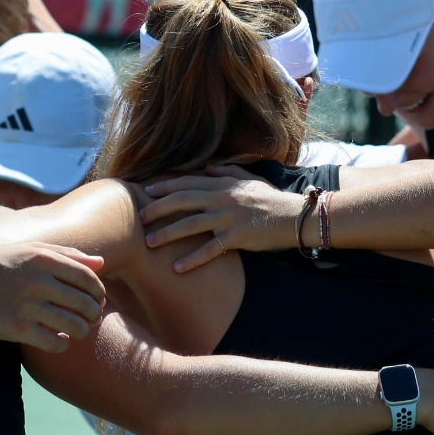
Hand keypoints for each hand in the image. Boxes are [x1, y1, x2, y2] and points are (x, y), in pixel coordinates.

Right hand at [0, 242, 106, 353]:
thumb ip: (68, 255)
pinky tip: (58, 339)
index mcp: (44, 259)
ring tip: (77, 330)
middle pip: (85, 304)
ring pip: (75, 326)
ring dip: (82, 331)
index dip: (99, 293)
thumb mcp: (32, 249)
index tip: (96, 300)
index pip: (89, 279)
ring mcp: (27, 306)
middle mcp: (38, 281)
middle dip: (94, 314)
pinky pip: (55, 343)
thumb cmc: (0, 263)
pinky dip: (62, 344)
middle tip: (89, 318)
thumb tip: (101, 264)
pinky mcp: (17, 328)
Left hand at [139, 168, 300, 271]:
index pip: (188, 182)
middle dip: (158, 208)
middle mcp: (221, 198)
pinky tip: (176, 268)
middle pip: (182, 201)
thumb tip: (208, 166)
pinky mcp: (235, 237)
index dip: (166, 187)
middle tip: (140, 217)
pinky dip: (191, 259)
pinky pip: (209, 250)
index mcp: (223, 183)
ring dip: (167, 233)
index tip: (147, 191)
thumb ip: (227, 170)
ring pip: (190, 224)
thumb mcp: (250, 178)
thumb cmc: (270, 198)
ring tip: (149, 242)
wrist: (293, 216)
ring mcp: (227, 218)